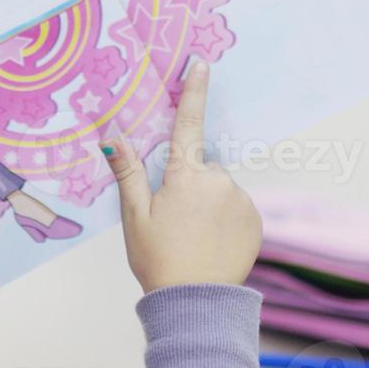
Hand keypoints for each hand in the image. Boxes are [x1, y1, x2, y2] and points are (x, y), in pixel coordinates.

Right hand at [101, 61, 261, 292]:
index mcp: (185, 177)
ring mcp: (240, 200)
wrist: (196, 304)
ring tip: (193, 235)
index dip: (193, 90)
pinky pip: (236, 206)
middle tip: (174, 218)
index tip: (200, 63)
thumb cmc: (158, 260)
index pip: (188, 123)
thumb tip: (112, 133)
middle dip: (189, 182)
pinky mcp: (256, 219)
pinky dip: (225, 217)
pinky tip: (212, 241)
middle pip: (201, 166)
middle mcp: (218, 181)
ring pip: (219, 187)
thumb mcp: (134, 217)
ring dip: (208, 202)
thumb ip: (127, 172)